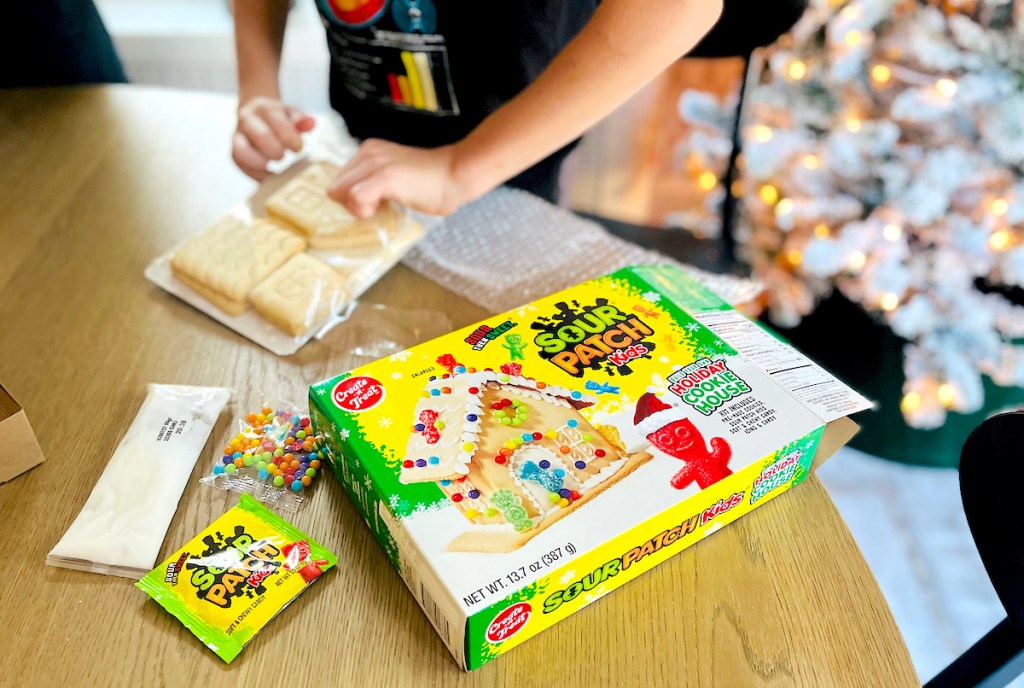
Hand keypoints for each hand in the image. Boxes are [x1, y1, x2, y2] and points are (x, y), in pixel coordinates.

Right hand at [232, 96, 315, 180]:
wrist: (256, 116)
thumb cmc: (278, 119)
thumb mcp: (291, 115)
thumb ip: (301, 120)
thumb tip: (311, 123)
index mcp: (264, 107)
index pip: (276, 120)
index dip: (289, 136)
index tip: (297, 147)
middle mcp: (247, 119)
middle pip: (260, 135)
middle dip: (275, 150)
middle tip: (283, 156)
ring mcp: (237, 136)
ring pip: (241, 151)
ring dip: (259, 163)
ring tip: (271, 168)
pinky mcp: (234, 152)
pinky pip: (240, 164)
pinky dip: (254, 173)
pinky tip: (267, 177)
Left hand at [327, 139, 476, 217]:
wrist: (456, 174)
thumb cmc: (432, 183)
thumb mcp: (394, 178)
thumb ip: (374, 184)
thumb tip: (358, 207)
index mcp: (368, 152)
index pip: (340, 182)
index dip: (352, 199)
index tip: (375, 203)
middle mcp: (367, 153)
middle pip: (335, 189)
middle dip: (351, 205)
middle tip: (378, 207)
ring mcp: (375, 163)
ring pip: (340, 193)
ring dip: (358, 208)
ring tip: (383, 206)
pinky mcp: (384, 176)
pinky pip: (355, 199)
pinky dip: (364, 210)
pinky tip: (384, 208)